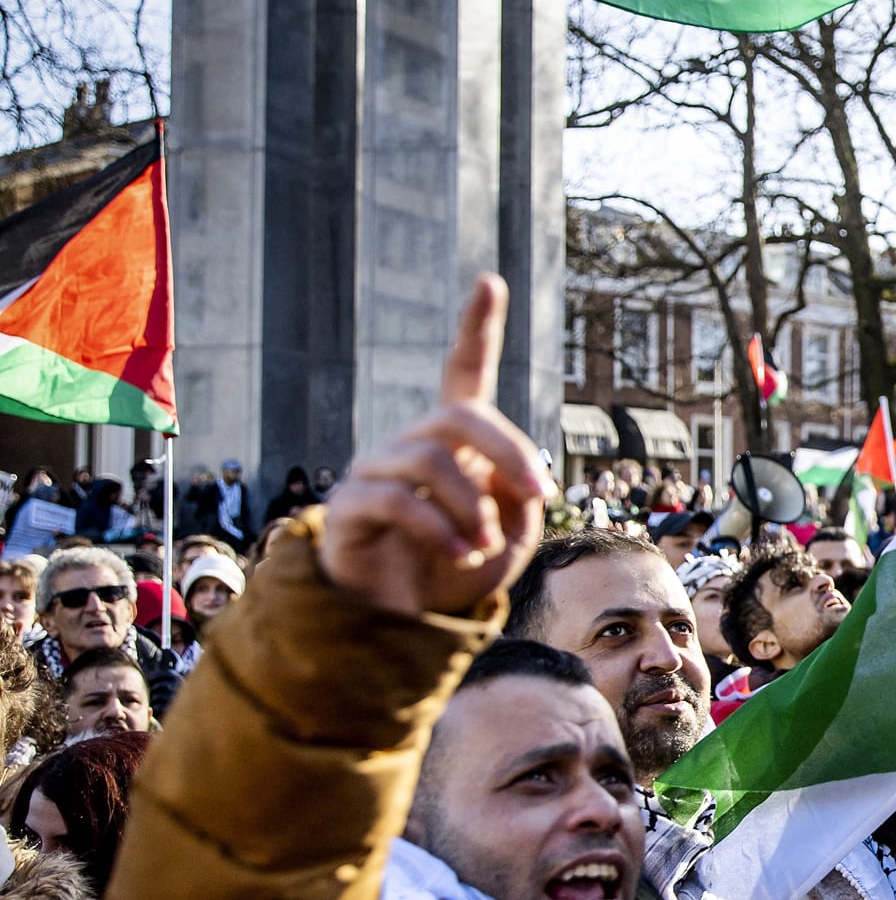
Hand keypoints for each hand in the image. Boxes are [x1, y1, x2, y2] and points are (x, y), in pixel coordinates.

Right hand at [319, 275, 550, 617]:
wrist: (404, 618)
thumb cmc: (458, 567)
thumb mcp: (512, 536)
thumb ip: (521, 501)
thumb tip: (512, 479)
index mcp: (453, 439)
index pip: (463, 372)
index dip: (476, 327)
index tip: (489, 282)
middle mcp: (411, 441)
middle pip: (460, 417)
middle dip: (509, 453)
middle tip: (539, 496)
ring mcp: (376, 469)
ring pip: (432, 461)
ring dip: (474, 508)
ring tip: (484, 546)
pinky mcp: (352, 505)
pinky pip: (401, 501)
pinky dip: (443, 531)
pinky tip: (461, 556)